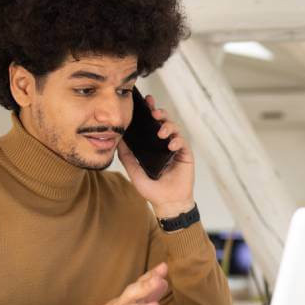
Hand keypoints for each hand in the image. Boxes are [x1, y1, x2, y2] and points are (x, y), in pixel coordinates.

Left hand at [117, 94, 194, 218]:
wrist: (167, 203)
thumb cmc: (152, 190)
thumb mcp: (134, 171)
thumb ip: (127, 156)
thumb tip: (118, 140)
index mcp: (152, 146)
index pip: (150, 125)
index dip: (149, 112)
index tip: (146, 102)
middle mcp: (163, 144)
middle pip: (163, 121)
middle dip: (159, 112)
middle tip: (154, 112)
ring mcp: (175, 149)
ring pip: (174, 128)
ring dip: (168, 125)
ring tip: (161, 132)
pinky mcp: (185, 154)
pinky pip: (182, 141)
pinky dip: (177, 140)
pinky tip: (171, 145)